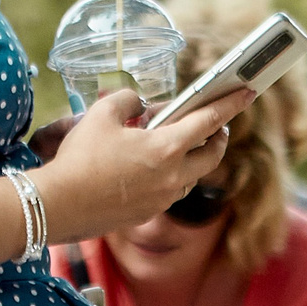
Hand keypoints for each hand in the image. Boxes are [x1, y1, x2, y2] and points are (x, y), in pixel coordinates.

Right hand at [33, 85, 253, 242]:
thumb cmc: (80, 158)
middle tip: (215, 125)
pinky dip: (170, 175)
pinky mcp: (148, 213)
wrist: (59, 205)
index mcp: (166, 148)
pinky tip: (152, 167)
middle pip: (211, 155)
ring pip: (191, 175)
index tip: (247, 92)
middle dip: (218, 137)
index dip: (230, 104)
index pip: (208, 121)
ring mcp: (163, 198)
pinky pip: (170, 191)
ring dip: (192, 158)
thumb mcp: (101, 114)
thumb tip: (139, 106)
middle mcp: (173, 177)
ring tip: (179, 143)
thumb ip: (127, 101)